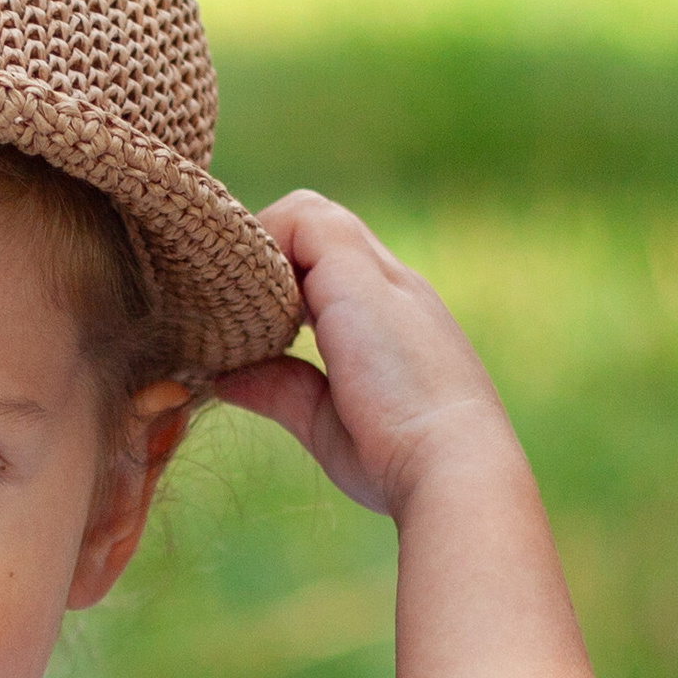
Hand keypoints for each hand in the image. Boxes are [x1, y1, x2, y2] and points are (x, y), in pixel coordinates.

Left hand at [214, 191, 518, 522]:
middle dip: (266, 261)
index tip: (249, 329)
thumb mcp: (325, 422)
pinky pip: (301, 221)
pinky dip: (263, 248)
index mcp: (391, 316)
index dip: (282, 280)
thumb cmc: (398, 459)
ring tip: (240, 312)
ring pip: (308, 212)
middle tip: (231, 316)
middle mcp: (390, 284)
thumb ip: (281, 390)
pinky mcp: (358, 276)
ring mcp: (379, 274)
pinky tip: (249, 304)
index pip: (330, 261)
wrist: (451, 465)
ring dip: (262, 253)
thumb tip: (226, 380)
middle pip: (318, 227)